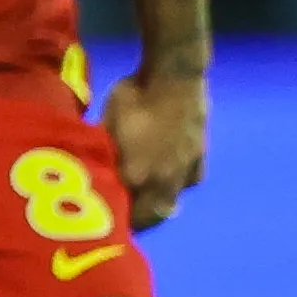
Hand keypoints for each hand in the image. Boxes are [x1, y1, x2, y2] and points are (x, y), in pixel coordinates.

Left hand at [101, 60, 205, 229]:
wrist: (176, 76)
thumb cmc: (134, 96)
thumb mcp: (107, 122)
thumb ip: (103, 151)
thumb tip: (95, 167)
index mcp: (135, 175)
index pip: (123, 211)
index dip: (112, 217)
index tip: (102, 219)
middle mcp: (163, 182)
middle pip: (150, 215)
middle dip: (136, 220)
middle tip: (123, 217)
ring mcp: (185, 172)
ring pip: (170, 204)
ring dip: (156, 207)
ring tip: (143, 203)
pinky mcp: (201, 160)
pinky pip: (187, 184)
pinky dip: (175, 187)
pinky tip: (167, 180)